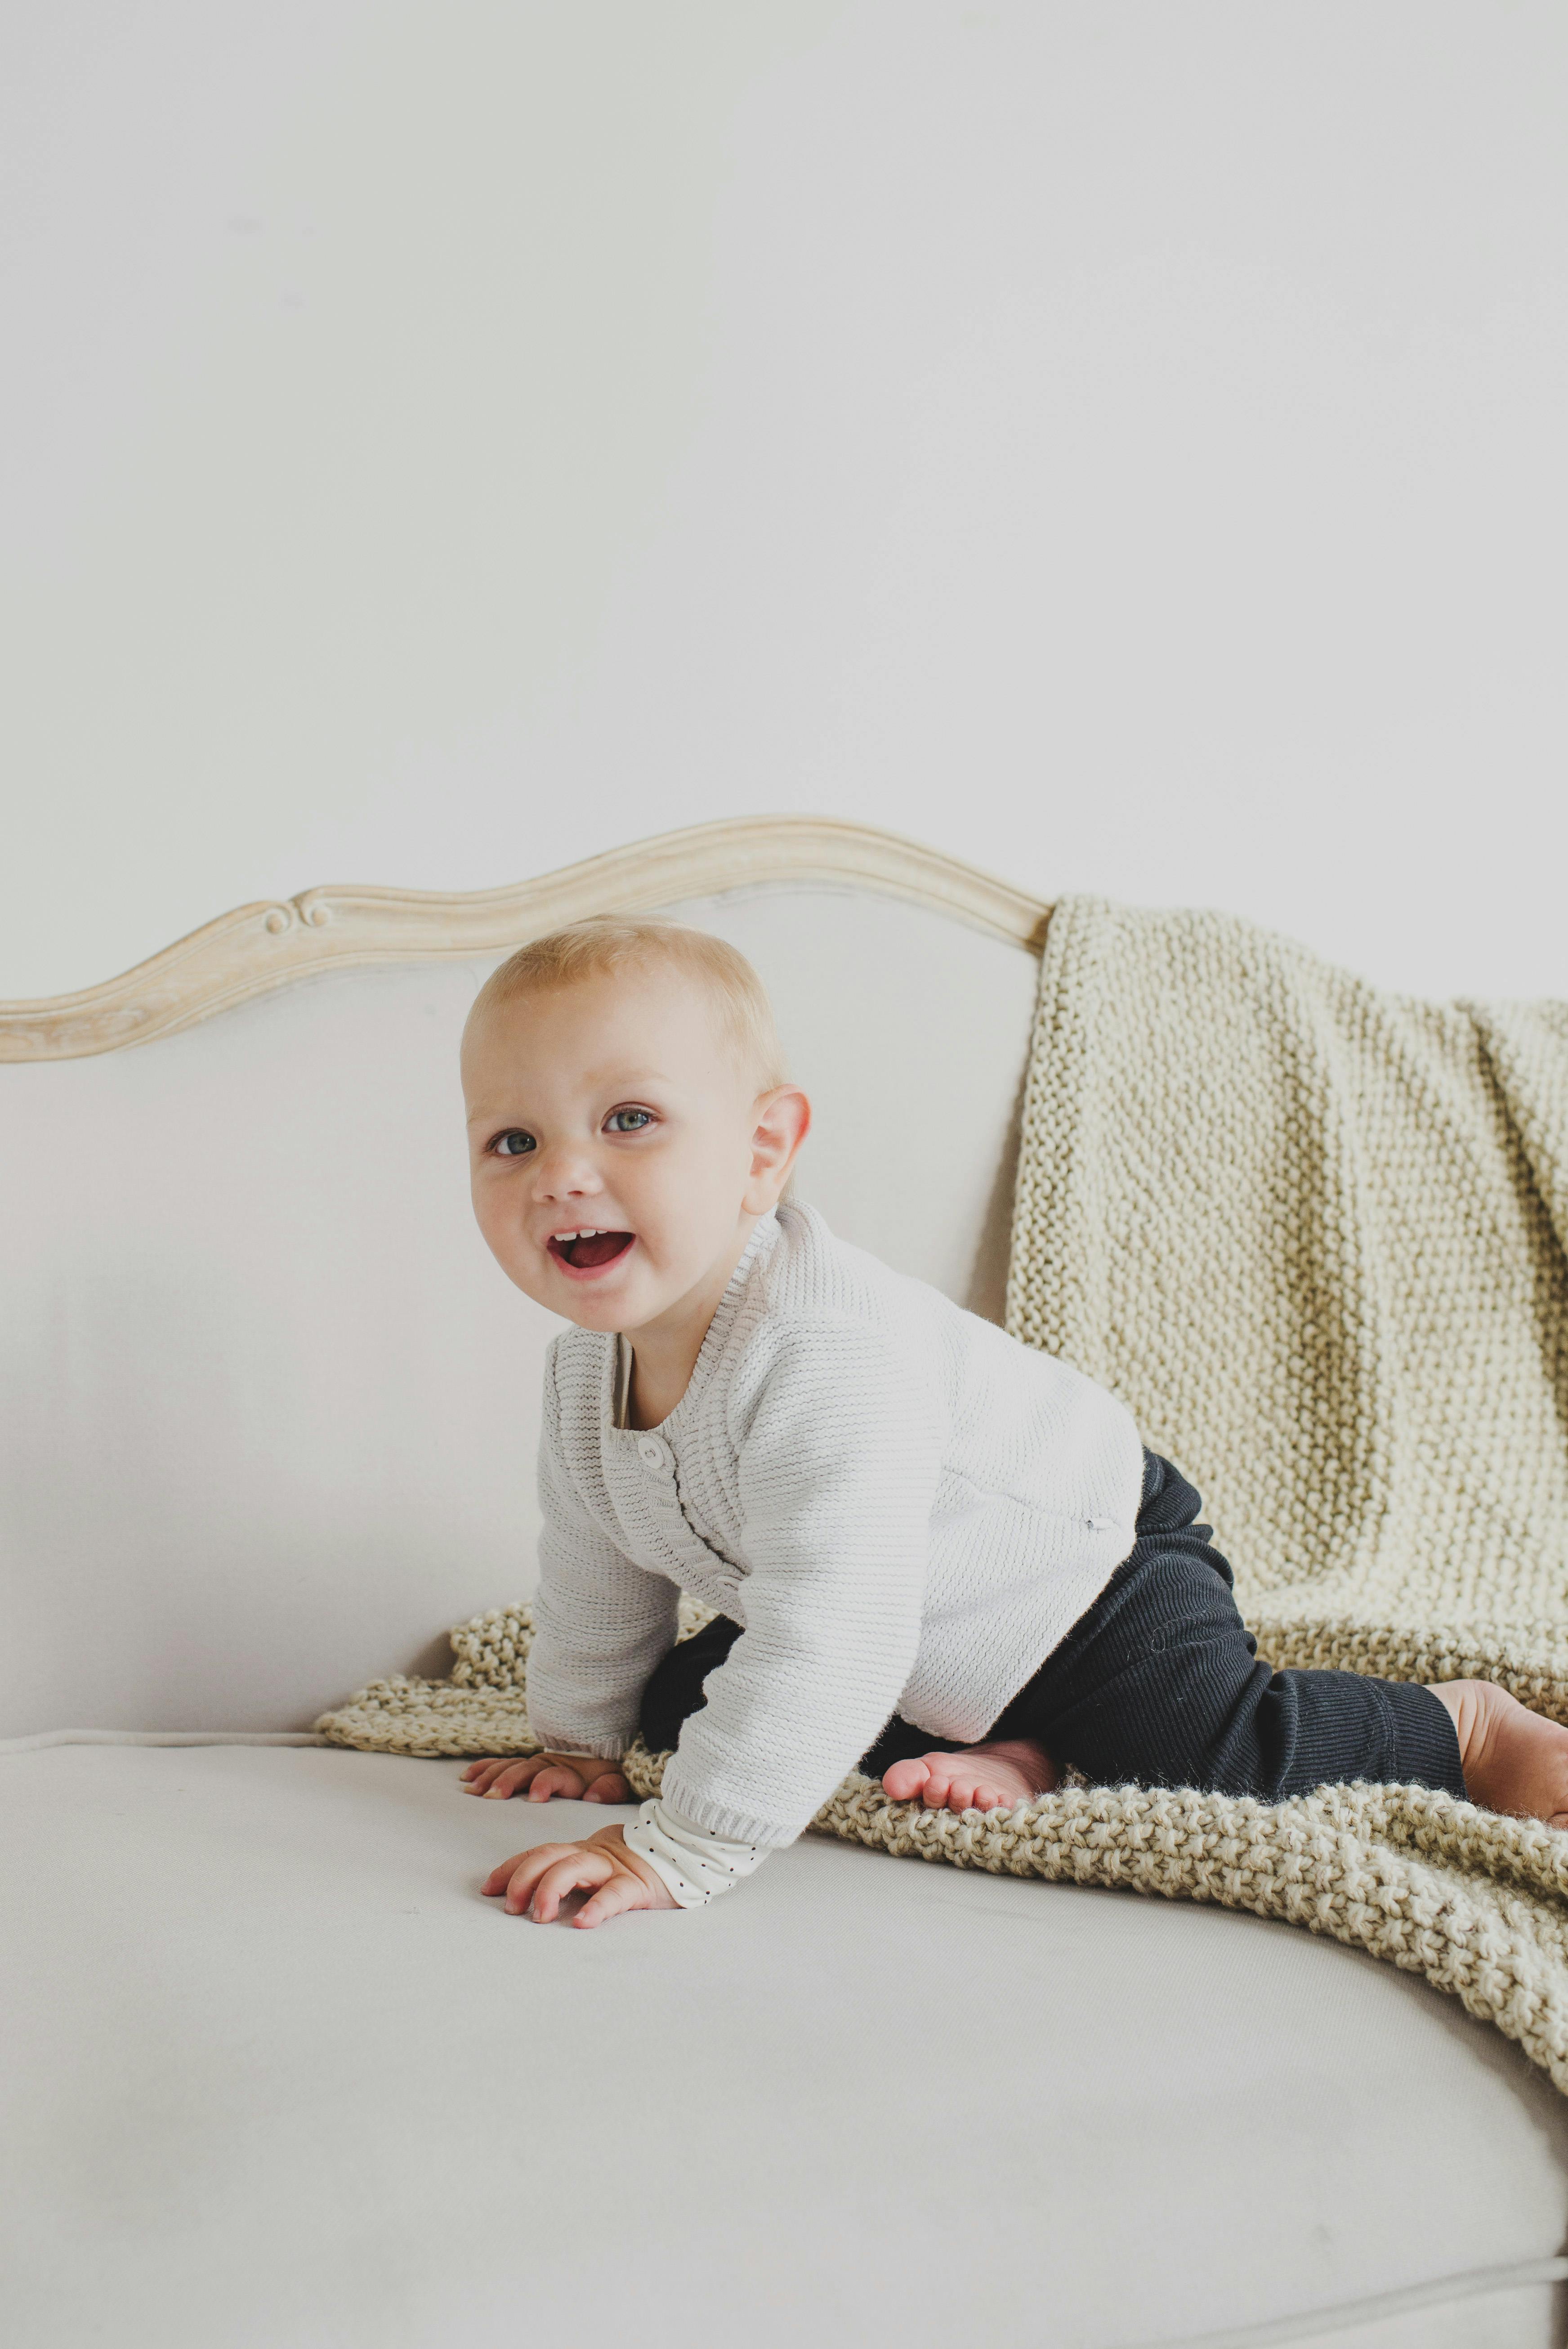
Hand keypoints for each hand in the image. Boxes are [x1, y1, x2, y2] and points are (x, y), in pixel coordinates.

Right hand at [462, 1750, 629, 1802]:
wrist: (597, 1757)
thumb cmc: (603, 1779)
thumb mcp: (615, 1782)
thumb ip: (610, 1788)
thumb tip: (594, 1796)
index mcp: (570, 1772)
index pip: (556, 1775)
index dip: (545, 1784)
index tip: (534, 1797)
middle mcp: (548, 1765)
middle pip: (526, 1770)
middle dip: (509, 1781)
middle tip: (494, 1796)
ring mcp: (532, 1764)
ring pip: (509, 1767)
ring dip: (491, 1777)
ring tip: (475, 1791)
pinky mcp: (522, 1765)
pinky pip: (499, 1764)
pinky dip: (483, 1768)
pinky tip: (467, 1777)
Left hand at [482, 1822, 678, 1927]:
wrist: (685, 1852)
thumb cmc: (635, 1869)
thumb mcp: (597, 1870)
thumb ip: (571, 1878)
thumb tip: (529, 1902)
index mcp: (580, 1852)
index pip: (538, 1853)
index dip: (511, 1868)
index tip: (488, 1888)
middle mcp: (593, 1855)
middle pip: (549, 1856)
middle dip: (523, 1878)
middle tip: (510, 1908)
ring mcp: (615, 1867)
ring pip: (575, 1867)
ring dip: (550, 1889)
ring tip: (538, 1916)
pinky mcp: (638, 1884)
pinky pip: (615, 1894)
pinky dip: (596, 1907)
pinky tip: (583, 1923)